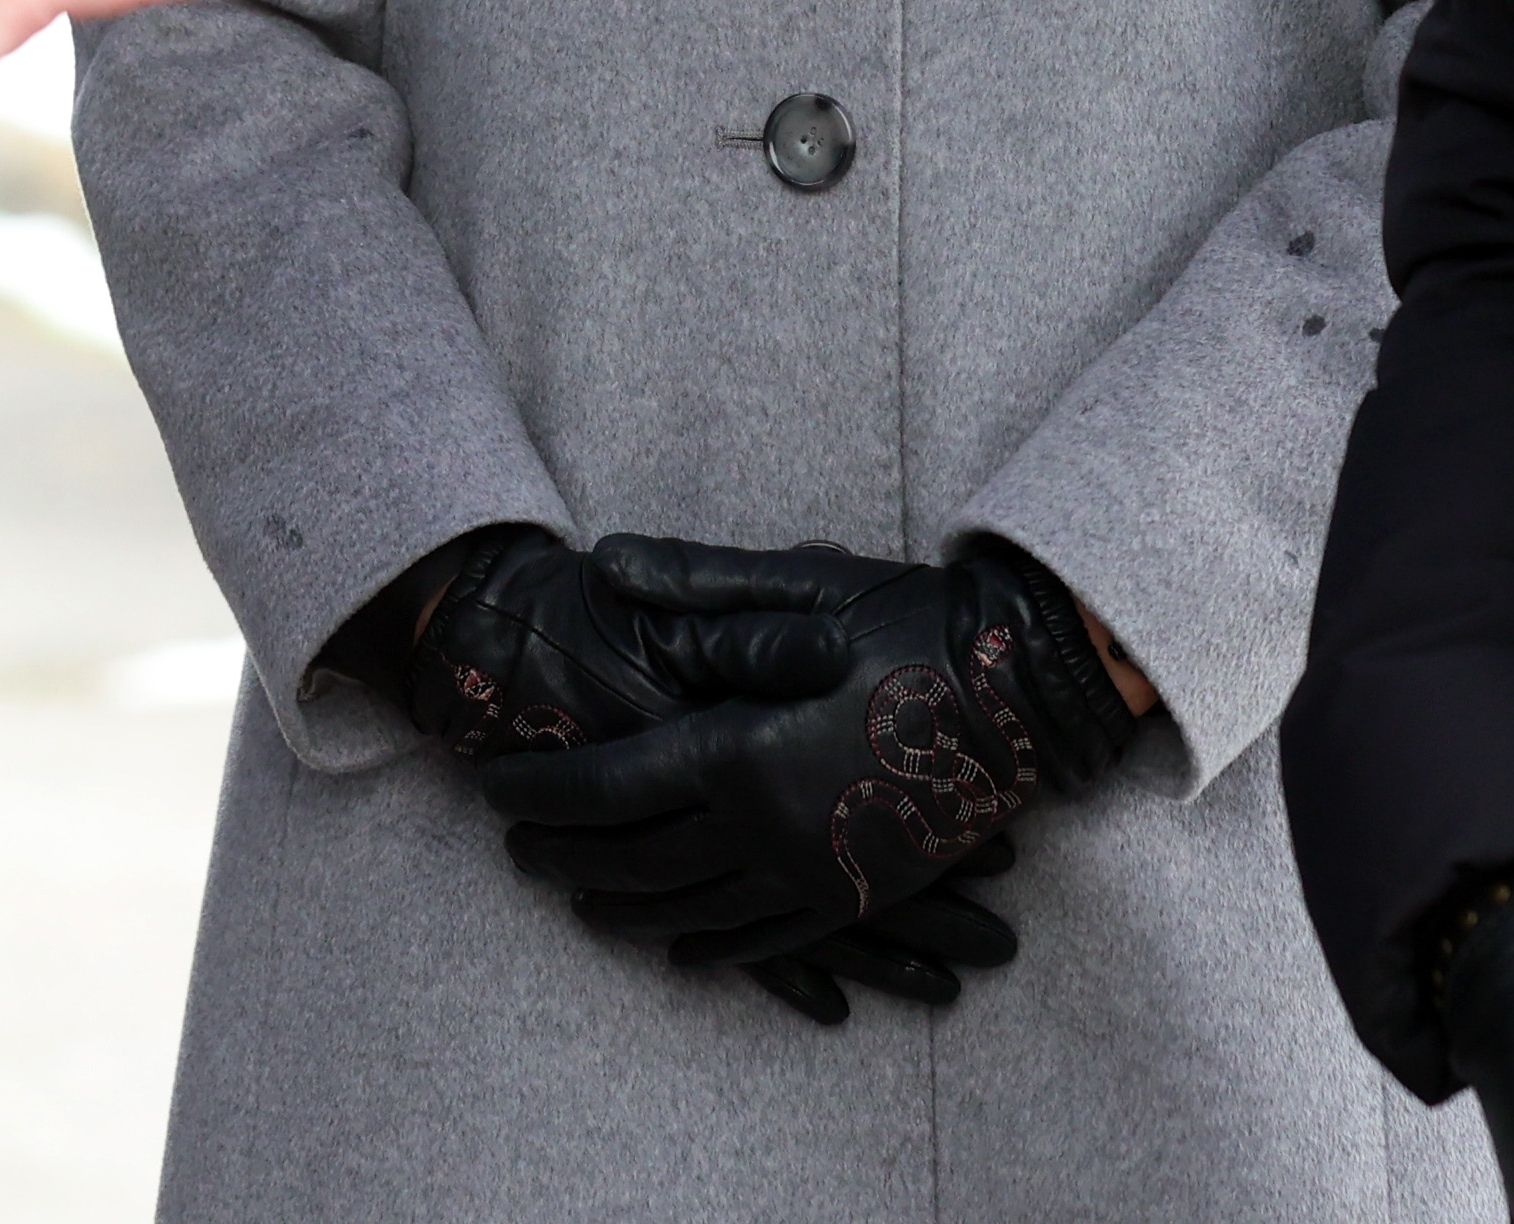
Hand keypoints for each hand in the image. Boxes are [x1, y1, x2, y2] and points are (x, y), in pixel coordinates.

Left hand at [396, 529, 1013, 1022]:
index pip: (608, 787)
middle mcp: (766, 830)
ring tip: (573, 894)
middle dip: (563, 855)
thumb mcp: (803, 585)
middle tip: (511, 849)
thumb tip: (604, 566)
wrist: (1023, 691)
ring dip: (619, 907)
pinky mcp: (853, 897)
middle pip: (635, 862)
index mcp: (741, 751)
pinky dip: (707, 947)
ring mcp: (812, 874)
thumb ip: (698, 586)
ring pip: (689, 913)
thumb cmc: (911, 622)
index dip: (540, 789)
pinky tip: (678, 946)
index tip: (490, 787)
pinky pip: (761, 942)